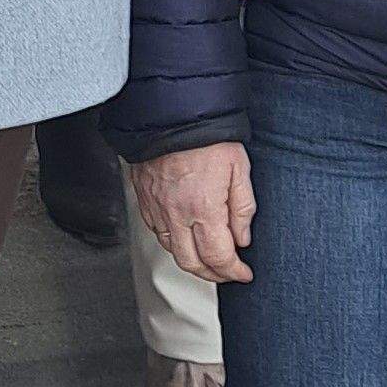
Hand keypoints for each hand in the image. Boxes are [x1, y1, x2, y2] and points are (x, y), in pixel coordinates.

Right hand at [131, 143, 255, 283]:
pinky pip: (155, 230)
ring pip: (171, 250)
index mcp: (203, 208)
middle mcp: (175, 213)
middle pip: (192, 263)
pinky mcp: (143, 197)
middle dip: (213, 274)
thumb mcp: (239, 169)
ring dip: (191, 260)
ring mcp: (155, 206)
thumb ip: (243, 208)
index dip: (234, 271)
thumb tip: (242, 237)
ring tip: (207, 257)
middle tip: (227, 271)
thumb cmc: (206, 134)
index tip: (243, 273)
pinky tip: (184, 235)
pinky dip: (172, 241)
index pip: (218, 257)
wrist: (170, 111)